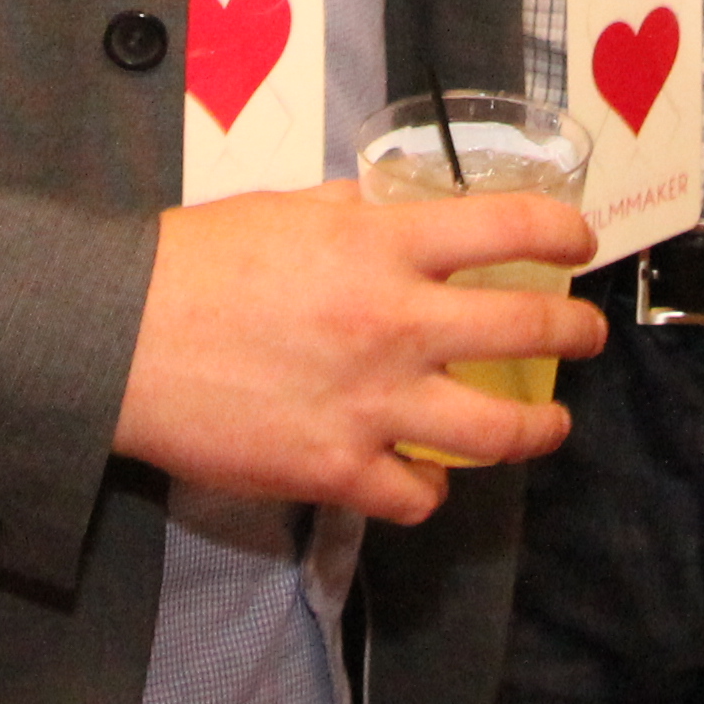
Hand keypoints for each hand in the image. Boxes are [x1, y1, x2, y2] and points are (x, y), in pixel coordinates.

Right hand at [111, 179, 601, 525]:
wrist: (119, 338)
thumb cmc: (193, 262)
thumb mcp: (287, 208)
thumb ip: (353, 213)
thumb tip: (393, 212)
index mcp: (382, 244)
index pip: (512, 229)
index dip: (564, 234)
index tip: (577, 244)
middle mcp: (396, 323)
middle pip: (529, 332)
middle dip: (576, 334)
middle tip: (584, 336)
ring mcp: (373, 404)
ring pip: (498, 433)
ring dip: (537, 431)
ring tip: (546, 428)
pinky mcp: (338, 470)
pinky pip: (417, 494)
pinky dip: (430, 488)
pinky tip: (427, 475)